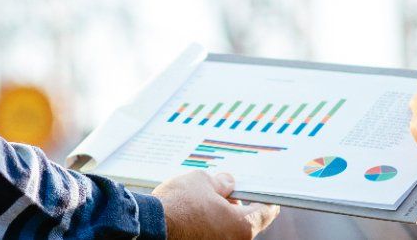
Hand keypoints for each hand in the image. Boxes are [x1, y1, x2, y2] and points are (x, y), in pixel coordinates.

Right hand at [153, 169, 278, 239]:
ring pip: (228, 229)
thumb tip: (228, 183)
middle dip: (238, 204)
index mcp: (242, 226)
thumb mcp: (202, 181)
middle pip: (246, 221)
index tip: (266, 190)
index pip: (266, 212)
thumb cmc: (179, 203)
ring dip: (222, 214)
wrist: (150, 225)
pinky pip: (214, 235)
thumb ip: (221, 182)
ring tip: (207, 198)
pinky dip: (210, 224)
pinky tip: (197, 211)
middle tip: (229, 187)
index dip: (266, 197)